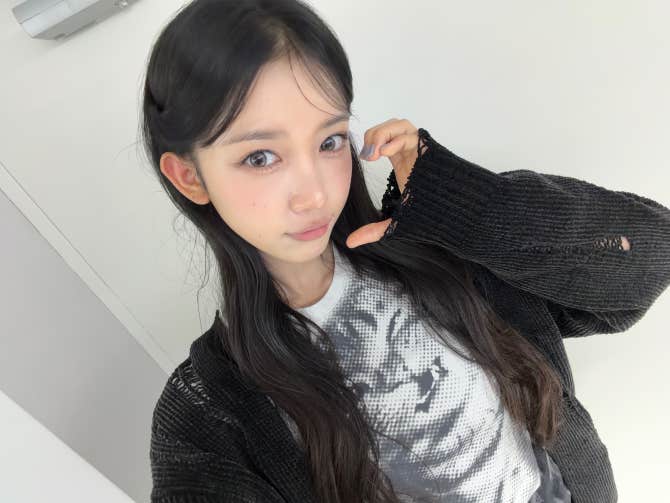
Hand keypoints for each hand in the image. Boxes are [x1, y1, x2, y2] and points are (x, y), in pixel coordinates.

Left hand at [346, 118, 421, 248]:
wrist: (455, 213)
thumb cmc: (430, 214)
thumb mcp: (395, 222)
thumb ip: (373, 230)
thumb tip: (350, 243)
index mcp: (402, 162)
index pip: (381, 140)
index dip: (369, 143)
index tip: (365, 159)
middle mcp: (410, 152)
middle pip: (388, 128)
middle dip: (374, 135)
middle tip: (368, 155)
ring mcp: (420, 149)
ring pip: (399, 125)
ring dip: (383, 133)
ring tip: (376, 153)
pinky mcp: (428, 149)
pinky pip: (411, 134)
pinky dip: (395, 139)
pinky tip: (384, 153)